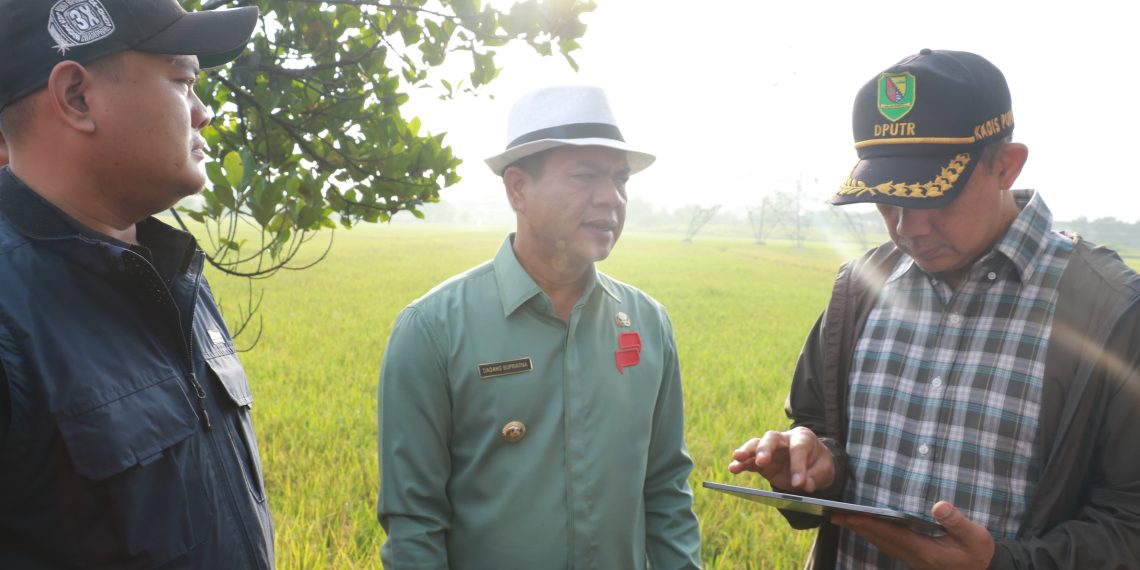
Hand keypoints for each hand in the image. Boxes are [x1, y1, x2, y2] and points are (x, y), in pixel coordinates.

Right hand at [727, 427, 834, 492]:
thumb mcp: (826, 471)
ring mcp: (771, 450)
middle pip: (771, 438)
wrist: (813, 465)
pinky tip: (733, 468)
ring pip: (756, 445)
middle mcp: (784, 440)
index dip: (798, 465)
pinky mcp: (762, 462)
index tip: (798, 483)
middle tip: (761, 462)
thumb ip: (815, 477)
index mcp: (803, 438)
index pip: (798, 448)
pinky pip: (750, 461)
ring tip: (737, 458)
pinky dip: (741, 464)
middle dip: (765, 449)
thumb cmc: (819, 465)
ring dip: (746, 452)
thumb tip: (804, 485)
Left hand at [832, 501, 994, 569]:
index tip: (851, 516)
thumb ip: (956, 521)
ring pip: (882, 544)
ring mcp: (913, 559)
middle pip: (880, 540)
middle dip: (858, 527)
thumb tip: (939, 506)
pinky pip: (888, 546)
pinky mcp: (915, 558)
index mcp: (926, 551)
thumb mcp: (975, 536)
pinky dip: (875, 536)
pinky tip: (868, 529)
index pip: (892, 535)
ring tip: (843, 519)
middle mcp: (915, 556)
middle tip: (834, 515)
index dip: (870, 524)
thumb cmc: (979, 552)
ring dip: (863, 532)